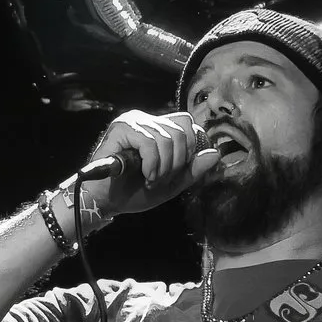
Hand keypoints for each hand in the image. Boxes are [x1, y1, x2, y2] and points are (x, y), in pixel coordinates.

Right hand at [78, 110, 217, 216]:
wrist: (106, 201)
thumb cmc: (134, 191)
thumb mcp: (171, 183)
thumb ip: (192, 170)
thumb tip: (215, 154)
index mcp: (158, 128)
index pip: (188, 124)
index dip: (191, 149)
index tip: (178, 172)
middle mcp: (146, 119)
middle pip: (183, 131)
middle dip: (178, 163)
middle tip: (162, 180)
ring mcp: (133, 121)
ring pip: (168, 138)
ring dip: (164, 168)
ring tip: (152, 181)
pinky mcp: (121, 128)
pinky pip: (150, 143)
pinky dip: (152, 164)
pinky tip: (145, 176)